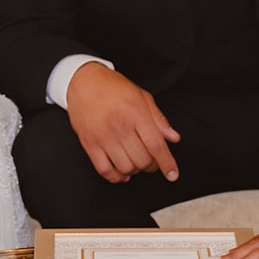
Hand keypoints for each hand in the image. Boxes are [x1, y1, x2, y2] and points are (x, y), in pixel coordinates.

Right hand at [66, 62, 180, 183]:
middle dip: (152, 166)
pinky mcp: (89, 143)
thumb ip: (158, 119)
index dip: (167, 163)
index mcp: (136, 113)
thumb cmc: (114, 88)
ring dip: (135, 171)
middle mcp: (120, 126)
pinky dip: (116, 177)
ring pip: (125, 167)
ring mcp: (103, 136)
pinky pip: (104, 170)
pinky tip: (122, 173)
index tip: (173, 175)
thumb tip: (174, 138)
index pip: (156, 145)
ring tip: (136, 163)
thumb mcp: (142, 96)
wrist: (83, 81)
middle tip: (152, 162)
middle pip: (142, 160)